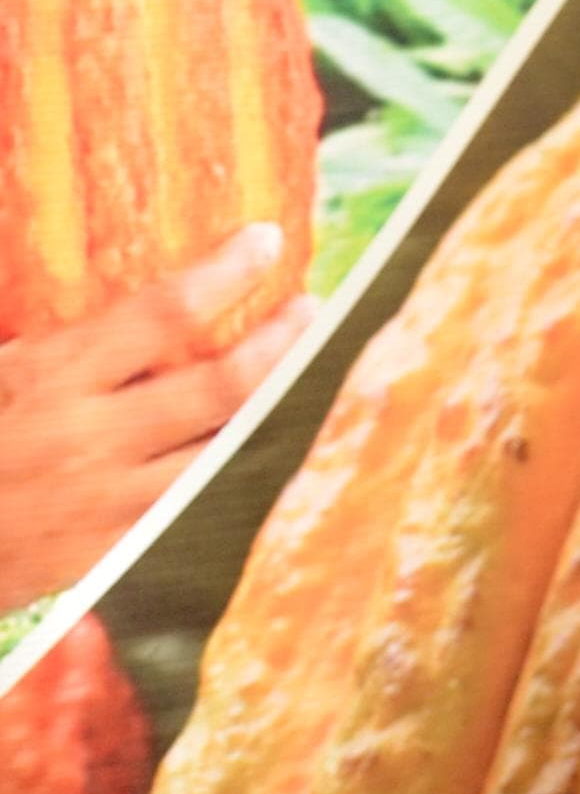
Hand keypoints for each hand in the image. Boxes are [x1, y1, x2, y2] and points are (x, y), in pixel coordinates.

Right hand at [0, 224, 312, 601]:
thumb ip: (64, 341)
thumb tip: (142, 302)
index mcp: (50, 379)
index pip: (160, 314)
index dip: (224, 273)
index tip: (264, 241)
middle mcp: (92, 439)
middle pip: (222, 386)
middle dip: (281, 341)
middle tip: (310, 309)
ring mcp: (114, 503)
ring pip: (231, 450)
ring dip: (283, 408)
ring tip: (316, 373)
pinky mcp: (124, 552)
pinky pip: (209, 505)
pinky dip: (249, 470)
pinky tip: (276, 445)